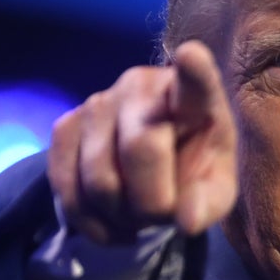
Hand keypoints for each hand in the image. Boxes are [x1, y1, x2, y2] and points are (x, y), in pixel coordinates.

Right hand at [46, 40, 238, 243]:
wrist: (153, 166)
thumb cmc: (193, 170)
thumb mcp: (215, 191)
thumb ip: (208, 204)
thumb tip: (187, 221)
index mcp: (192, 97)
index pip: (194, 82)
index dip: (193, 71)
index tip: (192, 56)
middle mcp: (140, 86)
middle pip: (140, 150)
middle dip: (152, 204)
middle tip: (161, 216)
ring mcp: (97, 102)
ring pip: (99, 180)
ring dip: (120, 217)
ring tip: (136, 218)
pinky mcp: (64, 127)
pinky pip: (67, 189)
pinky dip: (89, 222)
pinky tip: (110, 224)